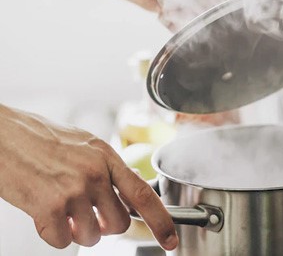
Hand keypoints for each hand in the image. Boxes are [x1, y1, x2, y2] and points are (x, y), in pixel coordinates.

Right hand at [0, 104, 177, 249]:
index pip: (143, 194)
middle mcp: (94, 174)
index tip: (171, 239)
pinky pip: (62, 242)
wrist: (2, 135)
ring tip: (64, 212)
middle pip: (120, 223)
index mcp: (106, 157)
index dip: (162, 221)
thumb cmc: (40, 137)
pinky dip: (55, 236)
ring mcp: (72, 191)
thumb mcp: (85, 145)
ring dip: (79, 232)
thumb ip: (107, 168)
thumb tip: (124, 192)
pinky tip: (46, 216)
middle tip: (89, 216)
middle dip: (106, 227)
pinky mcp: (47, 207)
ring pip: (92, 238)